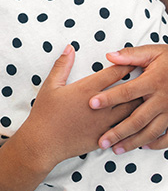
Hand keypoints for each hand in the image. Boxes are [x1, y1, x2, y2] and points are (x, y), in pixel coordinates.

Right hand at [17, 45, 138, 169]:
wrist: (44, 141)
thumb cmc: (45, 113)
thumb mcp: (50, 85)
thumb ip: (62, 65)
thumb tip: (70, 48)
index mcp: (86, 89)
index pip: (113, 74)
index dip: (126, 66)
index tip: (134, 63)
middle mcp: (100, 104)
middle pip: (128, 92)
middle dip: (138, 85)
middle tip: (147, 80)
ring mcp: (104, 122)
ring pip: (131, 111)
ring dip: (139, 104)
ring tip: (146, 99)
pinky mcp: (105, 136)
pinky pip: (125, 128)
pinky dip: (133, 123)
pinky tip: (138, 121)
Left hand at [88, 44, 167, 152]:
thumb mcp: (154, 53)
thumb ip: (131, 55)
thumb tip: (109, 56)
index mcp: (152, 82)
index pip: (127, 92)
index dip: (109, 98)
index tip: (91, 103)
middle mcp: (162, 99)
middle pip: (137, 119)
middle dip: (118, 131)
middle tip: (101, 141)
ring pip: (150, 131)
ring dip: (133, 141)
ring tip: (116, 149)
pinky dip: (157, 143)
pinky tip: (142, 146)